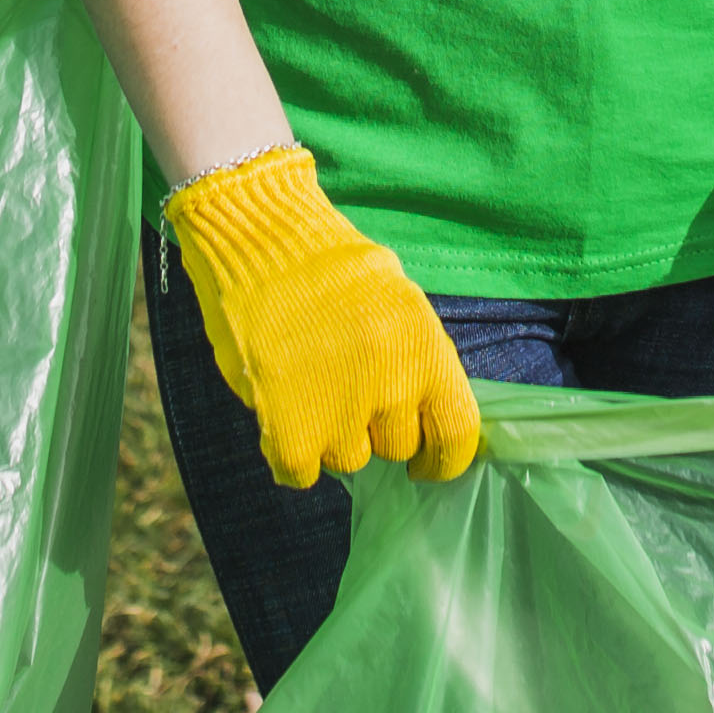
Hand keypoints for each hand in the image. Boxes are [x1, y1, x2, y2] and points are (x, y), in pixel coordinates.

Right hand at [163, 142, 483, 487]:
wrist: (257, 239)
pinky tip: (280, 410)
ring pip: (348, 459)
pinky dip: (289, 453)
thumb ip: (414, 360)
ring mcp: (340, 413)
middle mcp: (391, 386)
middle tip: (345, 389)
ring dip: (329, 435)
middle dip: (375, 428)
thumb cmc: (326, 264)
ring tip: (307, 386)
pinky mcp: (290, 432)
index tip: (426, 464)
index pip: (456, 433)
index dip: (443, 458)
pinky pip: (299, 472)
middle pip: (396, 447)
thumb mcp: (397, 301)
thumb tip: (423, 415)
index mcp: (424, 350)